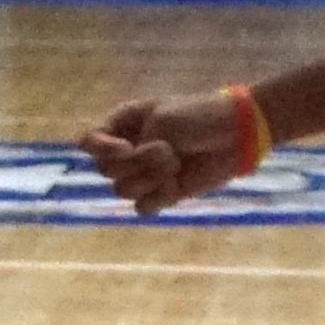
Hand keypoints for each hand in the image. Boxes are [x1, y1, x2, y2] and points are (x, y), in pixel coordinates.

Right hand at [77, 93, 239, 215]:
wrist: (235, 135)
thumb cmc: (197, 117)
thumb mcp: (162, 119)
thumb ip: (134, 145)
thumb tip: (123, 174)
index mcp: (123, 124)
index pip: (88, 142)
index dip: (101, 148)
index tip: (125, 148)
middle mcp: (127, 149)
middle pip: (104, 169)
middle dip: (135, 163)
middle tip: (166, 150)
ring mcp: (145, 173)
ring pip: (121, 190)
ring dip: (149, 179)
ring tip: (175, 166)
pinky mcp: (163, 193)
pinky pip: (142, 207)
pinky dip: (158, 198)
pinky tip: (176, 186)